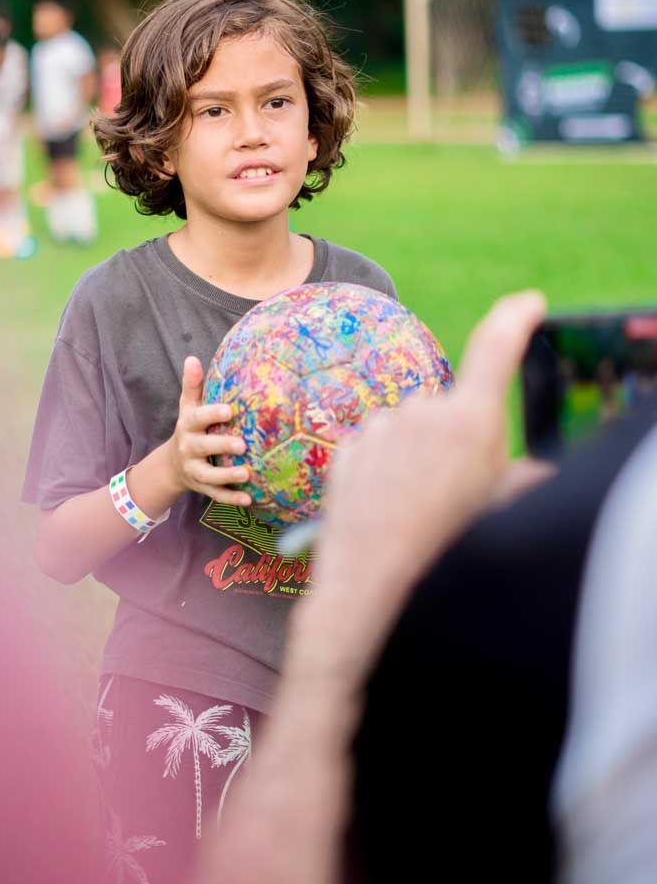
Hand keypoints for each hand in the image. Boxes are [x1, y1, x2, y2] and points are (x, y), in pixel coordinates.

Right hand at [166, 356, 252, 506]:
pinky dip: (231, 498)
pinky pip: (216, 495)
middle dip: (221, 446)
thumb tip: (192, 358)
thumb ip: (192, 385)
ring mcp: (195, 470)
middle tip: (242, 445)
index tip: (229, 410)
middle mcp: (189, 448)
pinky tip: (249, 499)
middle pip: (203, 447)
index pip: (198, 418)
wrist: (171, 465)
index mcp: (188, 426)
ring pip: (209, 476)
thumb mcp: (187, 407)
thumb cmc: (190, 429)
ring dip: (227, 476)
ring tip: (247, 474)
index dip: (212, 414)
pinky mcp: (202, 488)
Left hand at [298, 290, 548, 683]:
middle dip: (454, 436)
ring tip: (412, 504)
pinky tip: (383, 503)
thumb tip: (534, 473)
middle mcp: (423, 411)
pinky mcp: (348, 446)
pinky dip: (383, 466)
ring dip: (415, 453)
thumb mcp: (498, 509)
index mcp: (469, 420)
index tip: (529, 304)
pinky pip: (376, 445)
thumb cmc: (446, 544)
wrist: (373, 578)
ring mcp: (380, 427)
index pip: (497, 347)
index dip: (516, 319)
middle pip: (450, 407)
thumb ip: (520, 478)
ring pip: (409, 428)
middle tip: (452, 488)